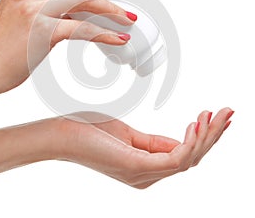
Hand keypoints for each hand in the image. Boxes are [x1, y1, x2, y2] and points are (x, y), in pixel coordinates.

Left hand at [57, 108, 233, 188]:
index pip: (183, 156)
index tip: (213, 115)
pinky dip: (191, 142)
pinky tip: (197, 125)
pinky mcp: (137, 168)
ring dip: (207, 137)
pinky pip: (175, 159)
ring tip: (219, 115)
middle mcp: (148, 176)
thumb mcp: (128, 134)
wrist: (61, 135)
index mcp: (145, 167)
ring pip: (188, 160)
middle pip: (191, 159)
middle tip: (229, 113)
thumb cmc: (90, 131)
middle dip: (213, 136)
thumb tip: (180, 140)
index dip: (203, 137)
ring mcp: (143, 175)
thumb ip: (153, 142)